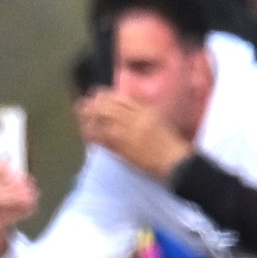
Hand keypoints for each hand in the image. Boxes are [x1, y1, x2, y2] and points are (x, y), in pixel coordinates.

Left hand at [77, 89, 192, 182]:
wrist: (175, 163)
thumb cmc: (170, 145)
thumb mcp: (160, 122)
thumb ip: (144, 114)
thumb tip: (129, 110)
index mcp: (145, 111)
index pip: (121, 98)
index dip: (105, 95)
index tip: (97, 94)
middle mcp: (135, 118)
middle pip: (108, 104)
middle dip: (93, 103)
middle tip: (84, 103)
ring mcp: (127, 131)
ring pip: (102, 117)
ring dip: (88, 115)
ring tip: (81, 115)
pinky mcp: (122, 145)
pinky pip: (101, 136)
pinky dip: (91, 133)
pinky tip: (86, 132)